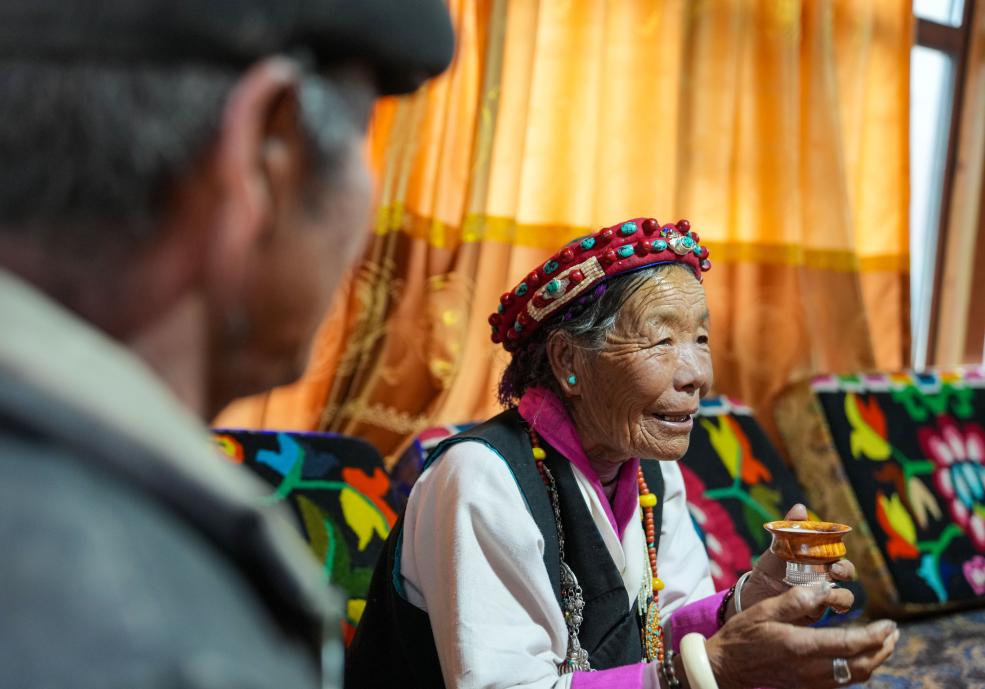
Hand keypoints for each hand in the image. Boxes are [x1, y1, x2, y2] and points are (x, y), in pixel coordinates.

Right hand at [706, 585, 898, 688]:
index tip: (889, 623)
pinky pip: (843, 682)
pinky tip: (862, 657)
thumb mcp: (764, 609)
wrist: (727, 666)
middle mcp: (810, 669)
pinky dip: (860, 669)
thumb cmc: (744, 634)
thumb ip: (796, 599)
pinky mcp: (808, 686)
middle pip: (860, 665)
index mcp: (800, 646)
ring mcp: (811, 681)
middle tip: (893, 632)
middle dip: (882, 649)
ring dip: (875, 660)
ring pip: (855, 677)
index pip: (849, 645)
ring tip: (885, 644)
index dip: (875, 635)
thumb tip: (825, 587)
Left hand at [739, 504, 854, 621]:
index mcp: (819, 559)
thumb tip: (800, 507)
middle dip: (846, 571)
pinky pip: (834, 612)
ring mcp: (824, 596)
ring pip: (845, 595)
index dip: (841, 553)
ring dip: (841, 595)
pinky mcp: (818, 613)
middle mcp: (826, 577)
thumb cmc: (771, 568)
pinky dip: (834, 610)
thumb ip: (791, 528)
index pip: (838, 553)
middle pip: (847, 572)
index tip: (836, 558)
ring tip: (827, 595)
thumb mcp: (778, 547)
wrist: (755, 596)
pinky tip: (824, 607)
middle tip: (835, 571)